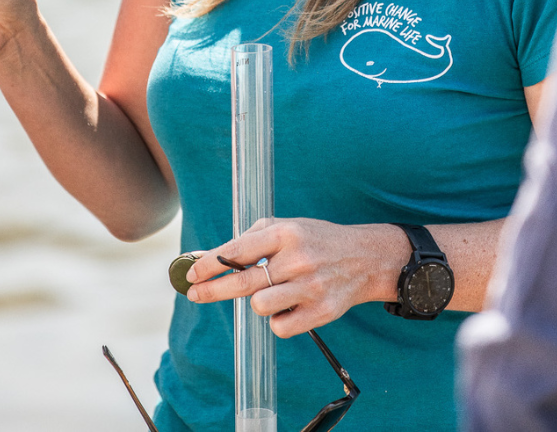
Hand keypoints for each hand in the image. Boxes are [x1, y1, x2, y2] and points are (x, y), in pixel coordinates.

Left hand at [183, 218, 409, 337]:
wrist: (365, 258)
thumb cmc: (316, 241)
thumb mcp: (286, 227)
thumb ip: (249, 240)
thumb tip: (208, 258)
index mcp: (285, 233)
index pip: (237, 251)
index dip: (209, 264)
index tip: (191, 273)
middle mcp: (297, 259)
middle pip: (241, 283)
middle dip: (211, 290)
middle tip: (194, 294)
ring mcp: (309, 287)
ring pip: (259, 307)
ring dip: (257, 302)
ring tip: (272, 291)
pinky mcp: (321, 312)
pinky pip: (280, 327)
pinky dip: (278, 320)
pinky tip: (290, 305)